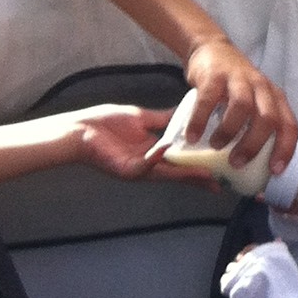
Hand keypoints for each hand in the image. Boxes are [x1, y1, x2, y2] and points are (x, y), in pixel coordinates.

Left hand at [72, 105, 218, 181]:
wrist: (78, 129)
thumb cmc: (104, 123)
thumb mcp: (142, 118)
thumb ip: (164, 120)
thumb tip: (185, 113)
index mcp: (153, 152)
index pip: (181, 161)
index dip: (199, 165)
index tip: (219, 167)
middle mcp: (149, 164)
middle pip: (179, 173)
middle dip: (199, 178)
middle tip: (219, 183)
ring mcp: (138, 169)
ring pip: (167, 174)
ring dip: (186, 175)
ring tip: (205, 175)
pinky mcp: (126, 169)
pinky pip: (145, 165)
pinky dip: (156, 158)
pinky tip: (167, 150)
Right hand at [183, 35, 297, 171]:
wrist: (212, 50)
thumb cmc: (234, 87)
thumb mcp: (252, 103)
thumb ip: (253, 127)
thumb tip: (249, 167)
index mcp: (275, 99)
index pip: (289, 125)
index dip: (285, 149)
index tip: (275, 170)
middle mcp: (262, 88)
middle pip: (267, 119)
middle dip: (254, 145)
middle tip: (237, 163)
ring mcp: (239, 79)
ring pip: (243, 107)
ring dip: (229, 132)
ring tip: (216, 147)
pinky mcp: (215, 75)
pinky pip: (208, 100)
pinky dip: (200, 120)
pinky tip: (193, 136)